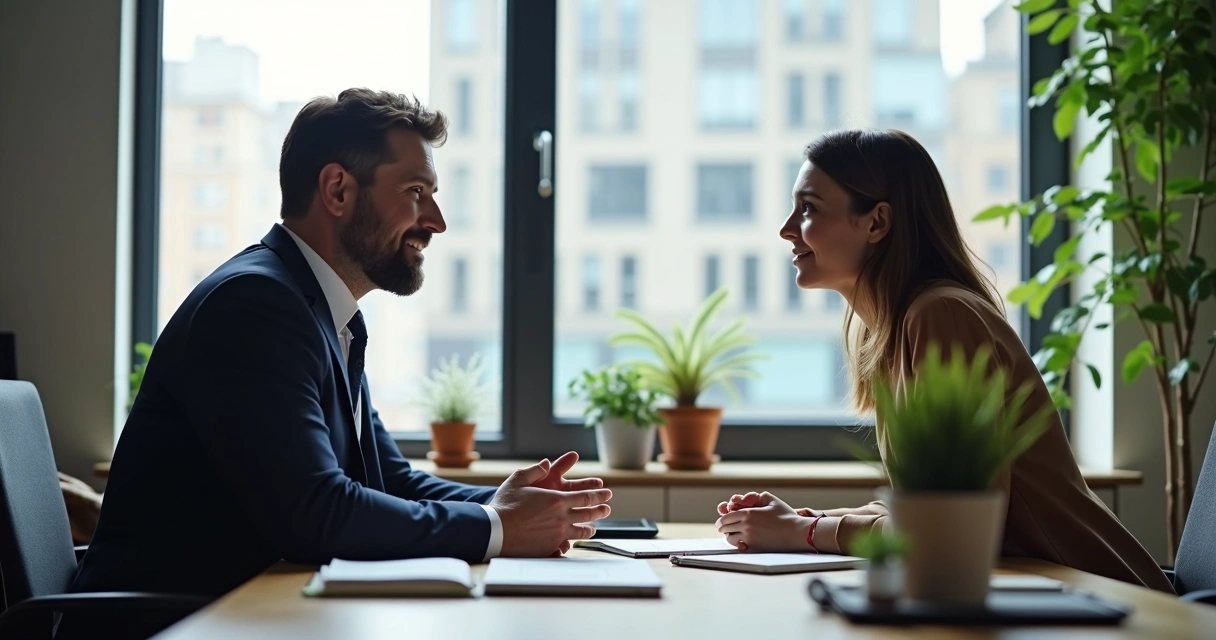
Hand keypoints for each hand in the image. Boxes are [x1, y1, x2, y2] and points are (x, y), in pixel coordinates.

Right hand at [490, 454, 611, 556]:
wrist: (495, 530)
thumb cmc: (505, 505)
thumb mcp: (518, 480)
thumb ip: (535, 470)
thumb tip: (547, 463)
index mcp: (557, 500)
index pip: (585, 497)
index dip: (598, 495)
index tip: (607, 494)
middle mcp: (561, 518)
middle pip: (587, 514)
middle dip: (600, 510)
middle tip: (607, 509)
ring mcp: (557, 534)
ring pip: (580, 531)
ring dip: (589, 528)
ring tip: (594, 527)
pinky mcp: (549, 547)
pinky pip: (566, 545)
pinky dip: (572, 542)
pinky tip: (574, 543)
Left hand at [715, 492, 810, 552]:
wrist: (796, 532)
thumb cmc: (786, 516)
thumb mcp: (772, 501)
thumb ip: (758, 497)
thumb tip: (747, 498)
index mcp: (748, 513)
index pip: (726, 517)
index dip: (721, 520)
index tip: (721, 522)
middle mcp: (746, 525)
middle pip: (725, 527)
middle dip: (722, 527)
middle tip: (722, 528)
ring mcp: (749, 537)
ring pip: (730, 538)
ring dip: (729, 536)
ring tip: (730, 535)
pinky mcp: (755, 547)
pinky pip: (739, 546)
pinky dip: (737, 544)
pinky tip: (739, 542)